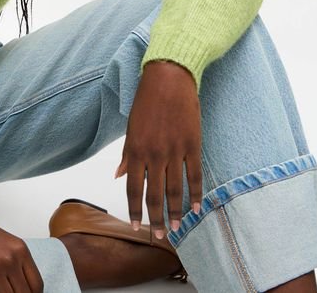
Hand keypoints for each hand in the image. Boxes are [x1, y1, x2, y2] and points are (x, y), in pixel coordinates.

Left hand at [114, 60, 201, 238]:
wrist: (169, 79)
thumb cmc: (146, 100)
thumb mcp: (131, 126)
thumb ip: (127, 153)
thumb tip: (119, 176)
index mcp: (136, 149)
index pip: (134, 188)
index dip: (135, 209)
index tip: (136, 226)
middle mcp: (155, 154)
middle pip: (155, 194)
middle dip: (156, 217)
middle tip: (159, 236)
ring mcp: (175, 151)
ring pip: (175, 189)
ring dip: (176, 211)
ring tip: (178, 228)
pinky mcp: (193, 145)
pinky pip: (194, 175)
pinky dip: (196, 194)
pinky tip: (196, 208)